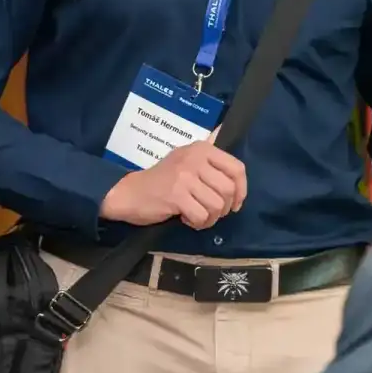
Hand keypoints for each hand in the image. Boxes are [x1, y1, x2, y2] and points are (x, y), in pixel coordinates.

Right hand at [99, 136, 246, 229]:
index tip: (235, 203)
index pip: (237, 168)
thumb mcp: (187, 162)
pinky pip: (201, 216)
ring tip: (197, 215)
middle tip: (210, 212)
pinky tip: (186, 218)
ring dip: (210, 218)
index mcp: (201, 149)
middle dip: (224, 208)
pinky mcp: (176, 195)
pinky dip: (197, 223)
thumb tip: (233, 157)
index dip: (241, 190)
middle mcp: (194, 158)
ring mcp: (184, 176)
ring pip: (217, 205)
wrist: (130, 192)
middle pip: (228, 190)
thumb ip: (210, 163)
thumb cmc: (162, 180)